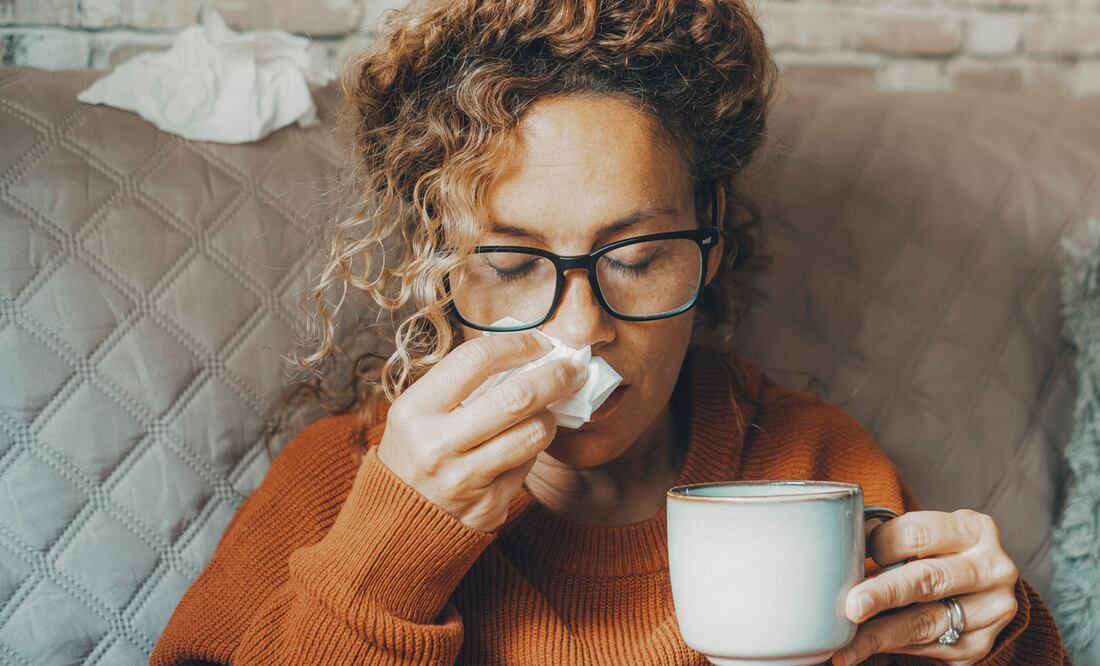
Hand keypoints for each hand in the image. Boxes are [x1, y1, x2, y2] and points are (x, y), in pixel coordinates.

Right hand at [376, 331, 586, 532]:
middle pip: (517, 397)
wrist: (395, 524)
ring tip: (547, 408)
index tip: (538, 343)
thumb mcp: (417, 412)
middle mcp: (438, 445)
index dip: (517, 344)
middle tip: (571, 367)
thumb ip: (462, 384)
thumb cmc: (414, 452)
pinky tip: (521, 445)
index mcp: (415, 411)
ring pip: (534, 433)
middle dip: (556, 375)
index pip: (476, 360)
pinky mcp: (489, 506)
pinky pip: (528, 465)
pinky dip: (531, 449)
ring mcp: (465, 480)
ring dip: (550, 415)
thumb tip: (524, 353)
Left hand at [831, 509, 1019, 665]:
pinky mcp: (980, 643)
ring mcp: (991, 609)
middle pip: (927, 580)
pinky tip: (864, 650)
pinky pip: (930, 648)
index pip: (917, 534)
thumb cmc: (938, 554)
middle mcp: (991, 569)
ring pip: (926, 623)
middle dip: (884, 594)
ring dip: (879, 635)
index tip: (850, 555)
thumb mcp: (926, 535)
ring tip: (845, 645)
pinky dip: (892, 648)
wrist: (980, 589)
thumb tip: (845, 545)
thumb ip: (892, 538)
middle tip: (851, 607)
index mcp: (972, 529)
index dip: (879, 544)